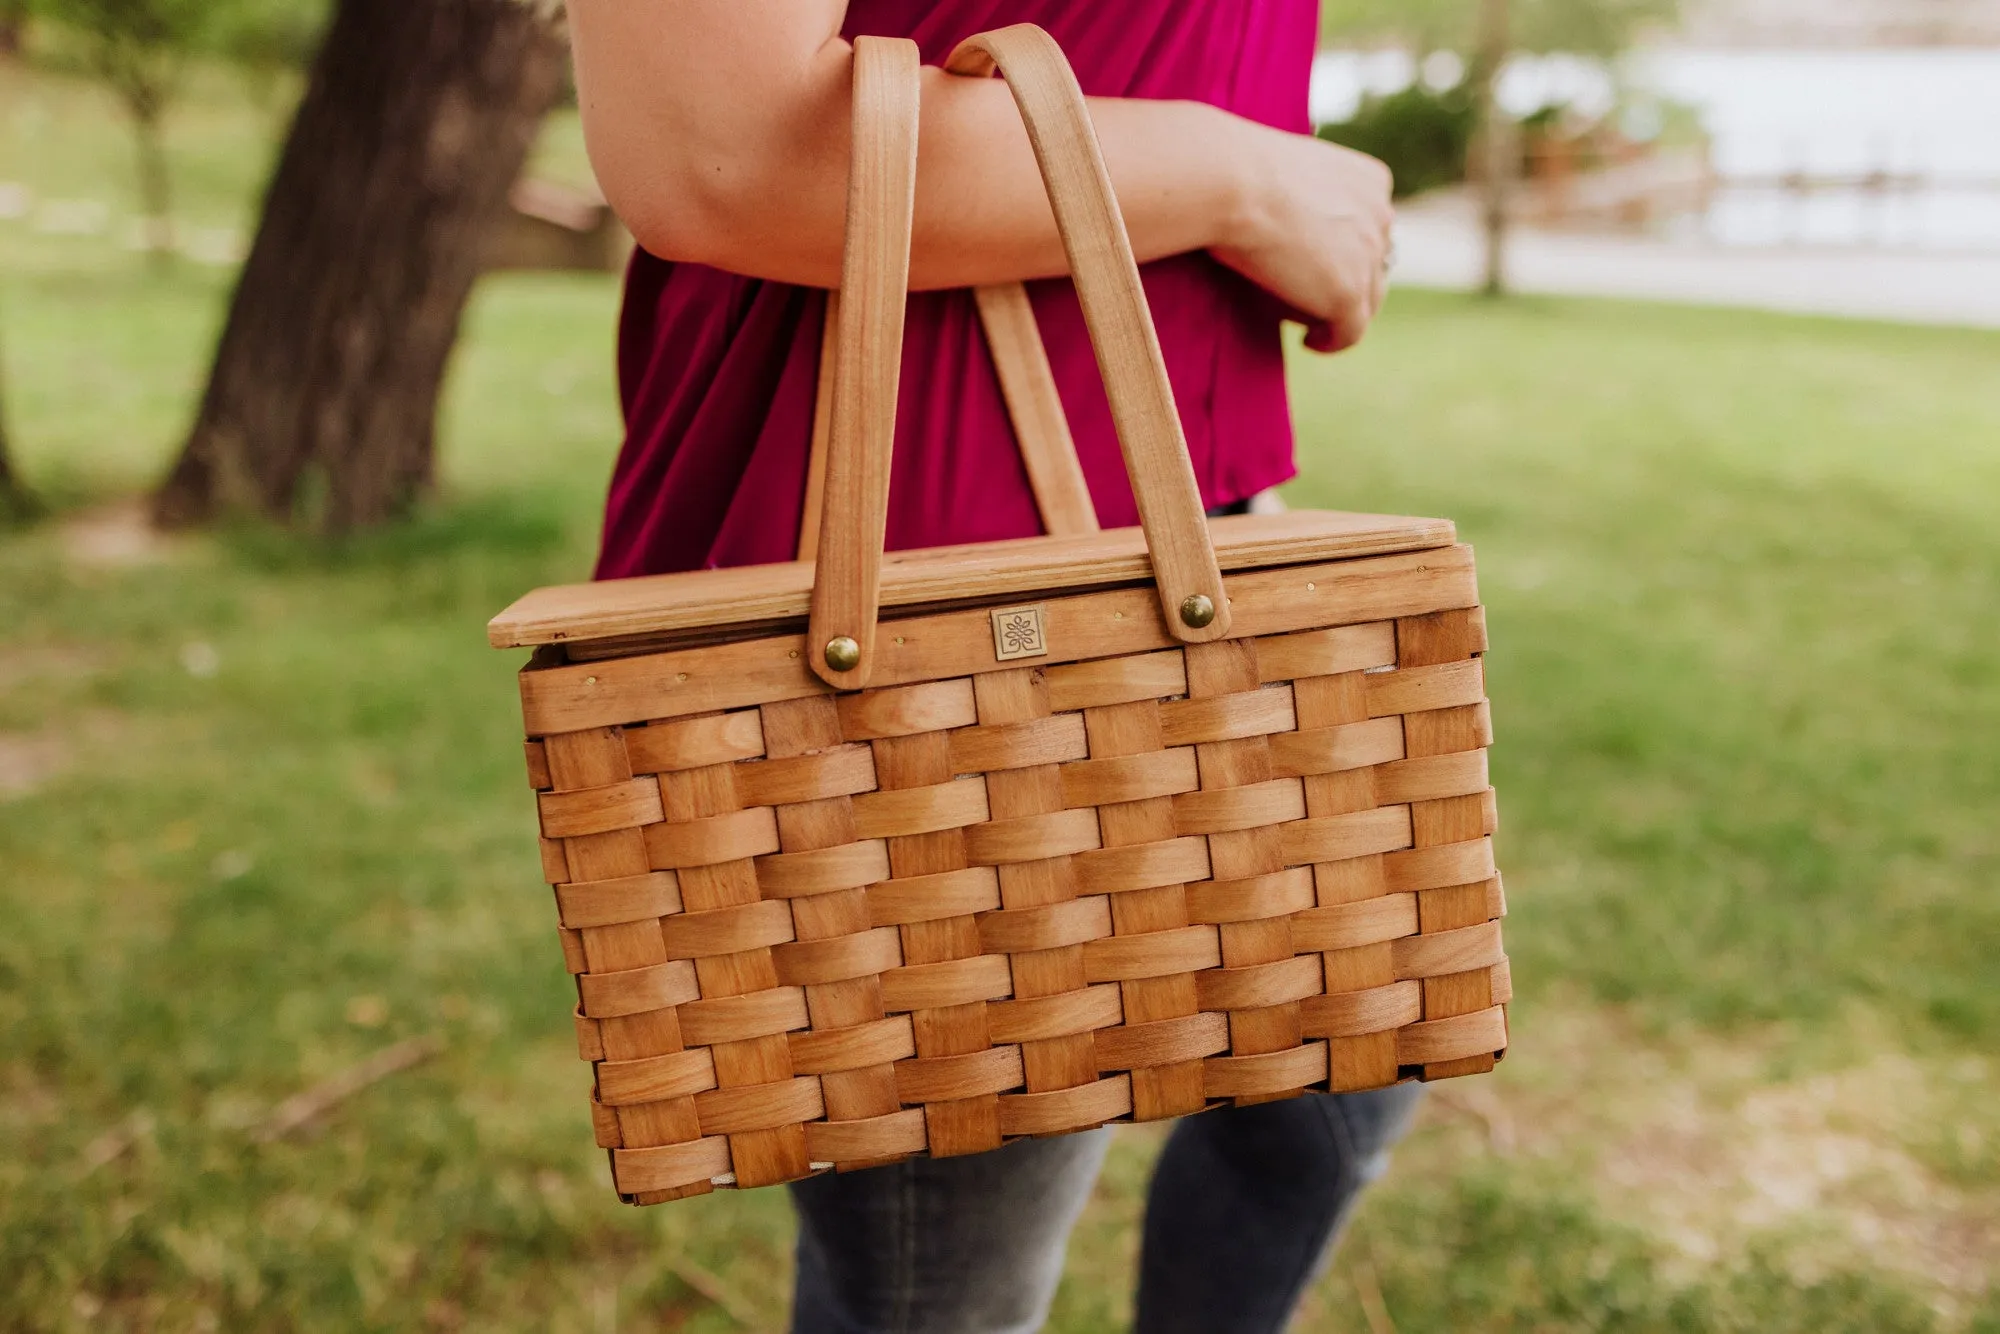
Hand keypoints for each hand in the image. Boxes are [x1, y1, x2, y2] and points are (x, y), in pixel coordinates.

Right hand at [1210, 127, 1393, 352]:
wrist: (1232, 181)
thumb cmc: (1239, 169)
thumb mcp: (1289, 172)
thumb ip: (1304, 195)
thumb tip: (1286, 228)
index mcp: (1372, 181)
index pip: (1370, 226)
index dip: (1346, 248)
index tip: (1318, 261)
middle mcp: (1381, 217)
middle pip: (1374, 264)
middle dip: (1346, 280)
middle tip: (1310, 294)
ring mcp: (1368, 258)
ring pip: (1367, 300)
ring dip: (1337, 311)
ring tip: (1305, 319)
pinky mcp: (1347, 294)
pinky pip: (1349, 333)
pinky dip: (1330, 340)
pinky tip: (1308, 341)